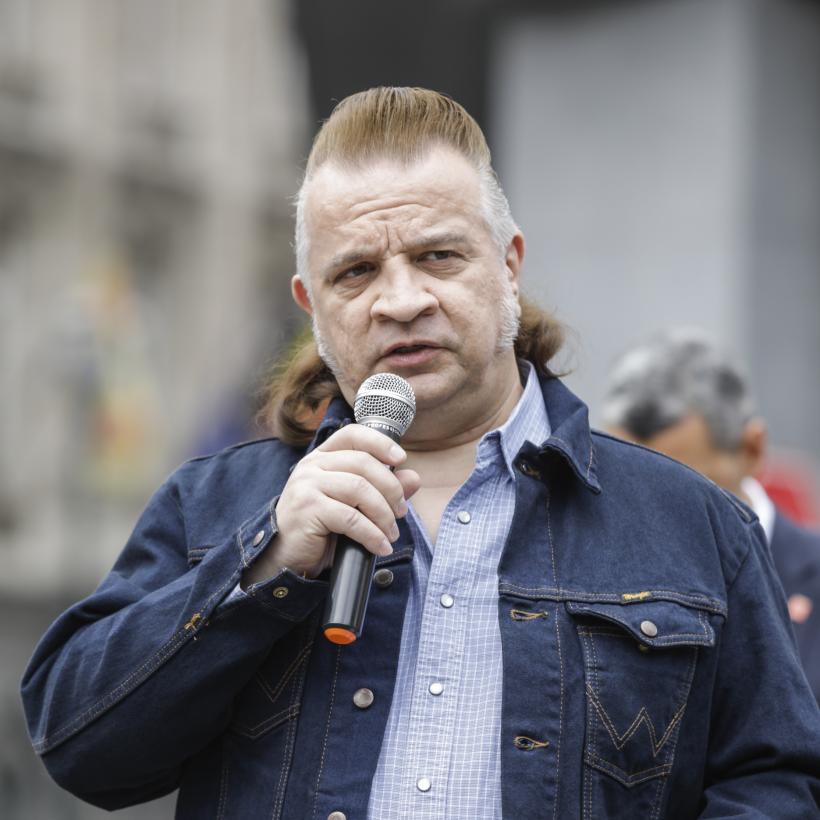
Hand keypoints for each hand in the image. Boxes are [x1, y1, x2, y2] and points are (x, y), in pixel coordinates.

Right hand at [243, 425, 420, 585]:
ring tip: (391, 534)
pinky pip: (351, 518)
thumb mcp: (353, 504)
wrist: (285, 557)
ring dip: (384, 514)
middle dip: (391, 489)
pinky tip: (380, 546)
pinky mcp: (308, 509)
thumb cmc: (320, 528)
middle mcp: (312, 465)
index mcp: (322, 457)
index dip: (380, 442)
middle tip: (401, 512)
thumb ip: (383, 489)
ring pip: (359, 489)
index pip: (353, 434)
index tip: (401, 459)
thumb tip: (414, 478)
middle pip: (363, 463)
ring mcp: (307, 485)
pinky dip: (372, 534)